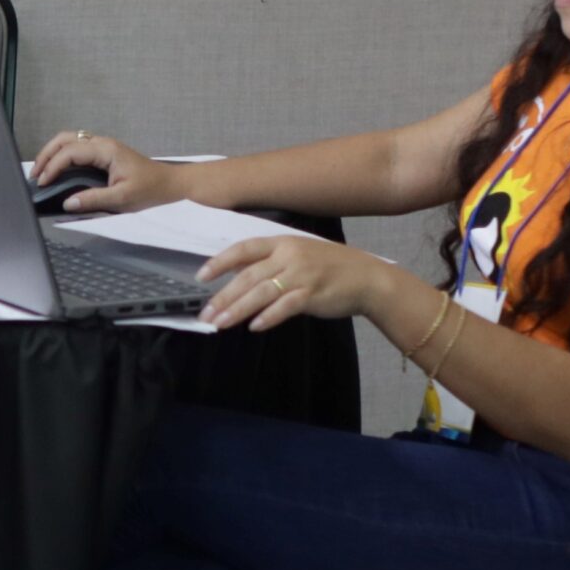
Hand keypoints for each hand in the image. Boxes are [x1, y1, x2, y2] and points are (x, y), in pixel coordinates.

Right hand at [31, 131, 180, 213]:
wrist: (169, 184)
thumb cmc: (150, 190)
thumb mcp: (122, 198)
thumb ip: (94, 200)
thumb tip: (67, 203)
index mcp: (106, 150)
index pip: (70, 152)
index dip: (53, 167)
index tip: (43, 183)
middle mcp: (102, 143)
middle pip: (65, 139)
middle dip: (46, 155)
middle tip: (35, 175)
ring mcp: (102, 146)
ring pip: (69, 140)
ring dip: (52, 153)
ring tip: (41, 172)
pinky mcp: (103, 153)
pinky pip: (76, 147)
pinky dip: (61, 155)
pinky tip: (56, 170)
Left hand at [196, 235, 392, 330]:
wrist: (368, 278)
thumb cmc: (330, 268)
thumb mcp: (298, 256)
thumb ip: (270, 263)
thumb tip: (237, 275)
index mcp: (283, 242)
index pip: (244, 249)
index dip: (220, 262)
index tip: (201, 277)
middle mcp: (290, 255)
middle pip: (248, 276)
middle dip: (223, 296)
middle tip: (205, 313)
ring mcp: (302, 274)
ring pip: (261, 292)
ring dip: (237, 309)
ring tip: (220, 323)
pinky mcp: (313, 294)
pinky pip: (285, 306)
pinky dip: (268, 317)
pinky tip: (254, 327)